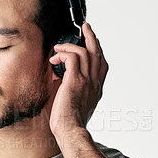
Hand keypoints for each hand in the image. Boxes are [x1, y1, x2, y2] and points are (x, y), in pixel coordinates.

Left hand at [49, 22, 108, 137]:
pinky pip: (72, 57)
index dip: (97, 50)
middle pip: (97, 53)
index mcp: (97, 88)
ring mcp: (87, 81)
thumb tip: (65, 83)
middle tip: (86, 28)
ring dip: (71, 44)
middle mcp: (95, 82)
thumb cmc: (71, 122)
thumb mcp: (80, 106)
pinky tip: (55, 57)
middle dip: (91, 37)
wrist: (71, 130)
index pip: (102, 64)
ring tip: (60, 46)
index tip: (91, 43)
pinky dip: (63, 53)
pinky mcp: (75, 80)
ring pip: (85, 51)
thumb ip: (78, 92)